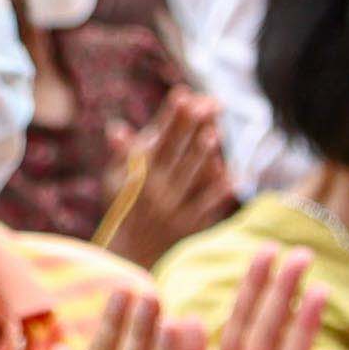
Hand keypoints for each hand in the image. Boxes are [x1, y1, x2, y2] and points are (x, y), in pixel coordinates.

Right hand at [101, 84, 226, 264]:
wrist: (132, 256)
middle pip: (175, 151)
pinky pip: (205, 206)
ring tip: (217, 133)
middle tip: (208, 103)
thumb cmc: (125, 210)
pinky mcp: (188, 226)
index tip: (183, 93)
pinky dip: (218, 191)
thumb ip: (123, 154)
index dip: (170, 117)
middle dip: (190, 126)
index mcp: (137, 173)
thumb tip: (116, 128)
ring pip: (190, 176)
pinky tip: (233, 176)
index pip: (155, 138)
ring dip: (203, 154)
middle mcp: (153, 188)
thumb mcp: (115, 182)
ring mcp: (172, 208)